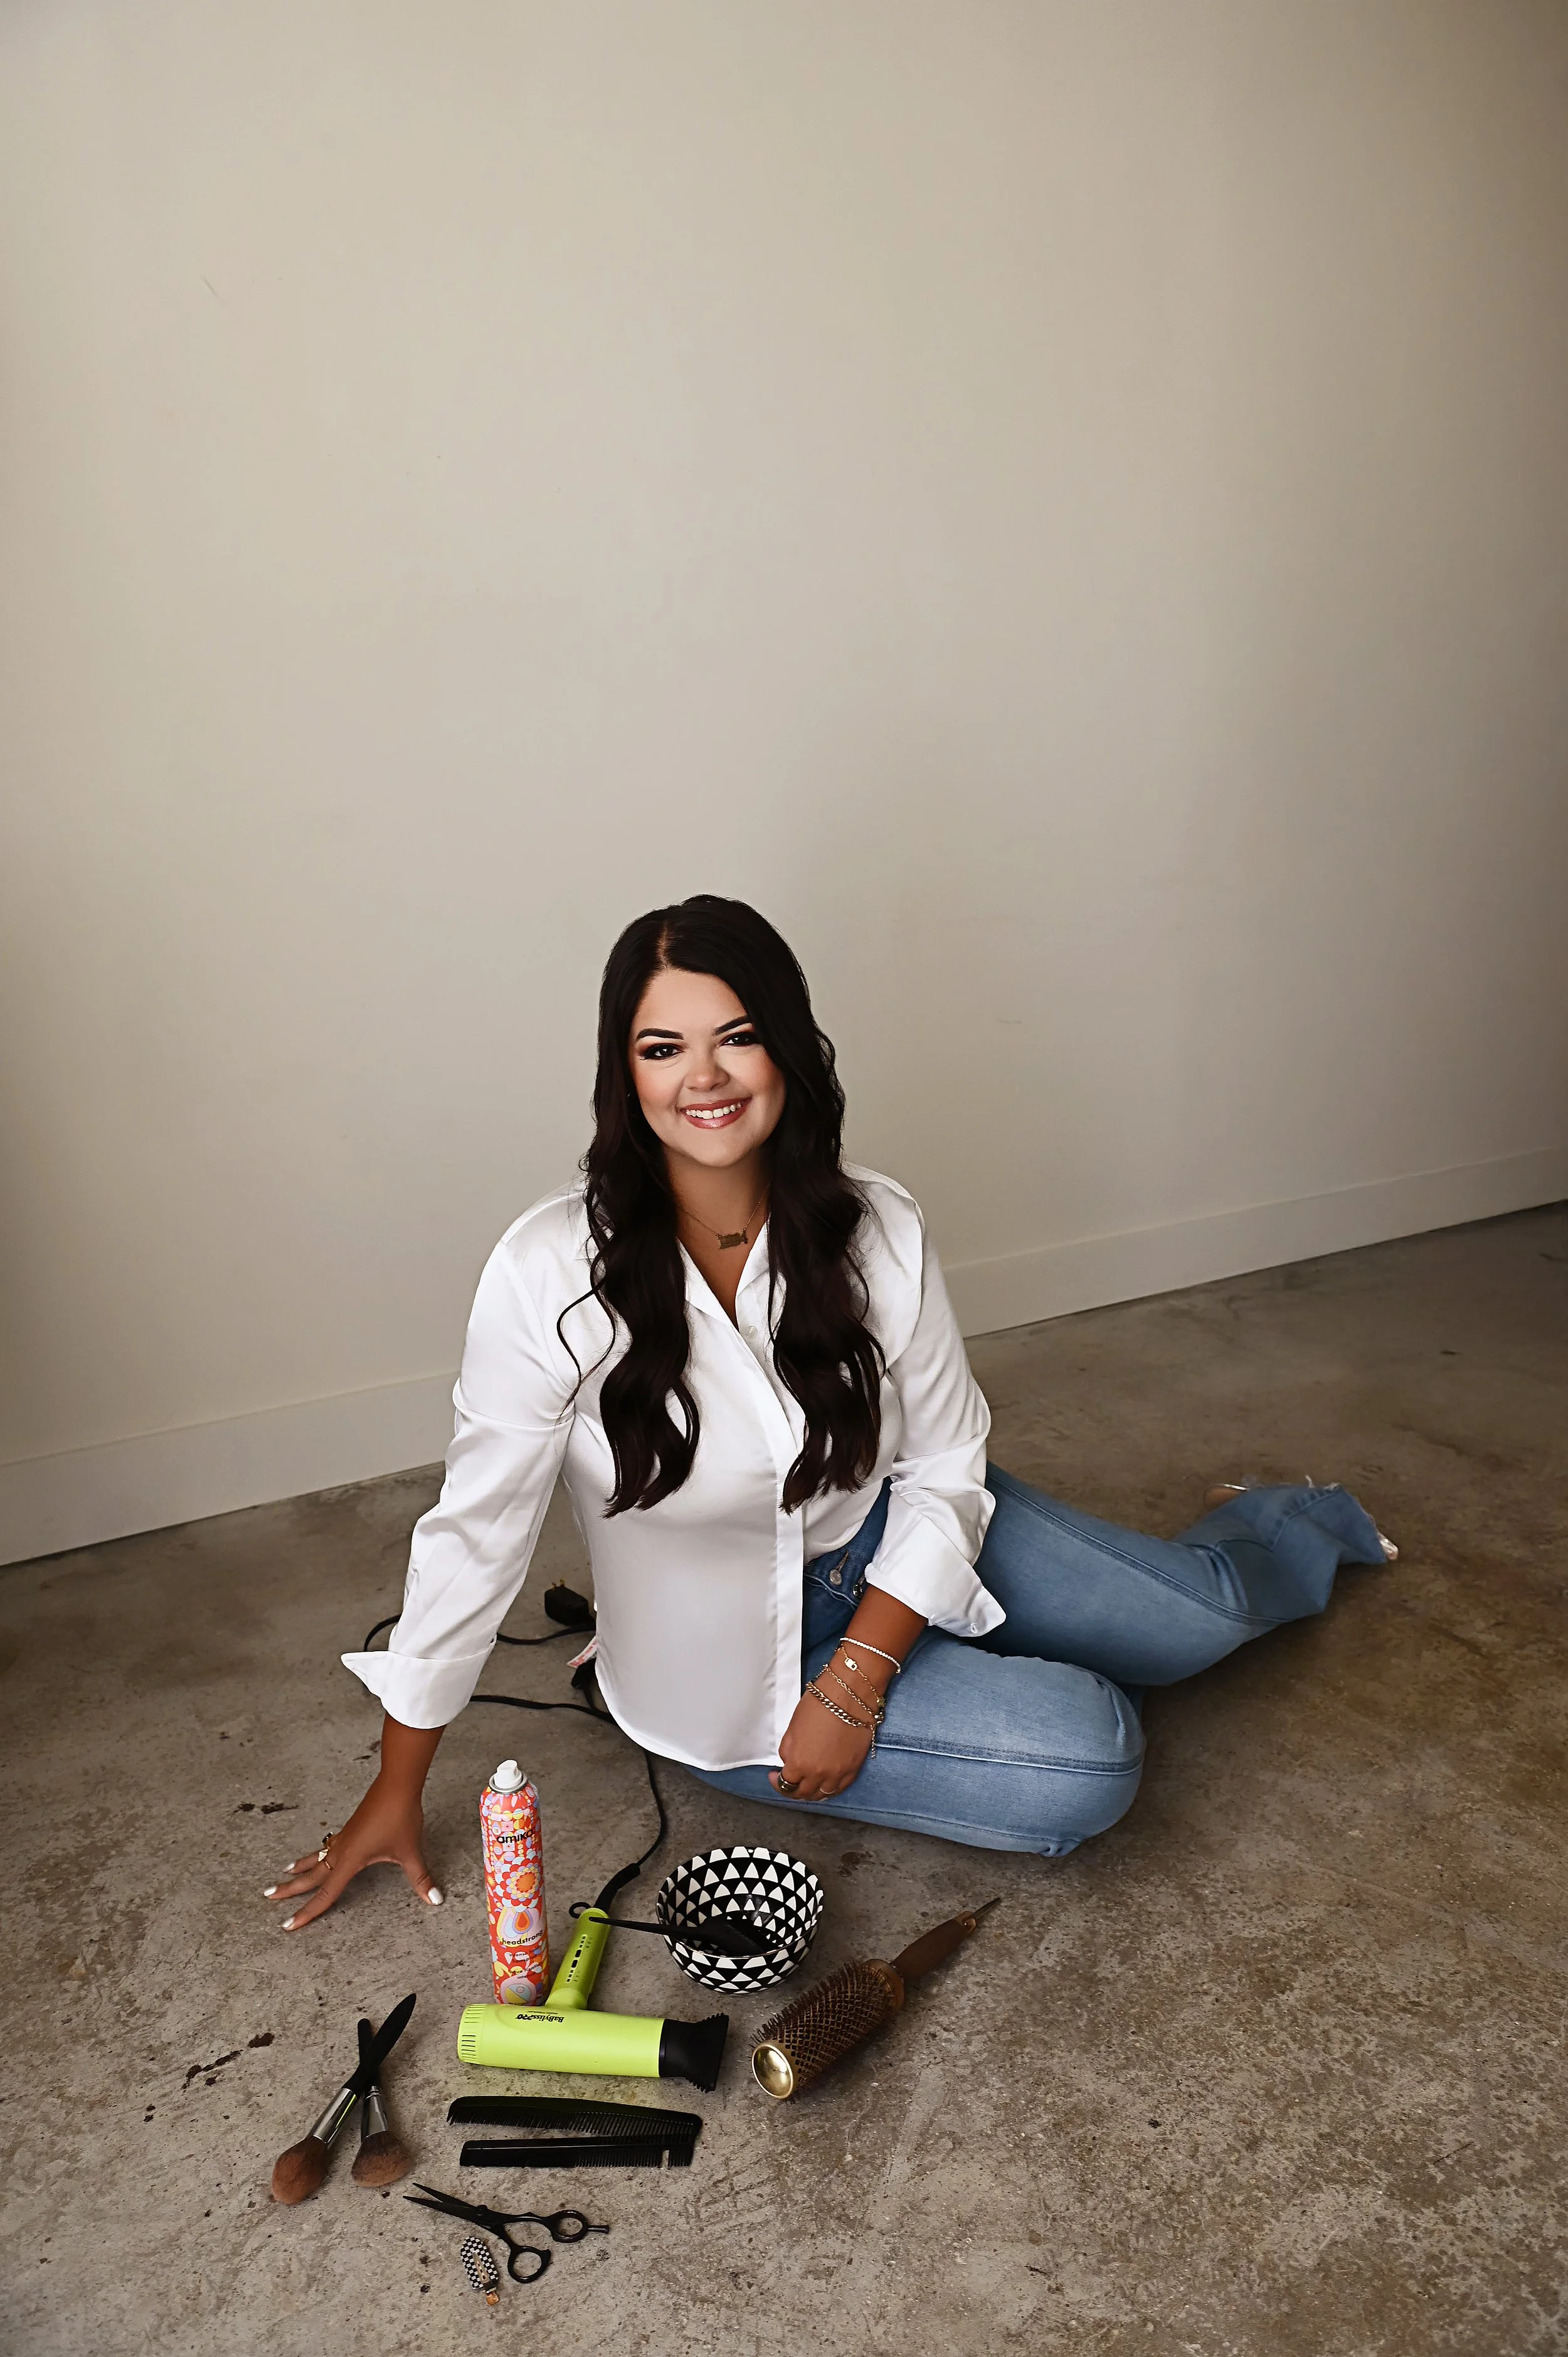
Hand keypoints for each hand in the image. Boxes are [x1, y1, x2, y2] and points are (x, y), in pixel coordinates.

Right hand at [263, 1715, 444, 1930]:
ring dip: (299, 1869)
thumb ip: (420, 1878)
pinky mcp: (350, 1828)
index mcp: (350, 1860)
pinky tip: (318, 1853)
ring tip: (282, 1875)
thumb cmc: (400, 1817)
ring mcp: (344, 1838)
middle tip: (268, 1897)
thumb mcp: (410, 1851)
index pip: (326, 1893)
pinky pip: (326, 1847)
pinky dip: (315, 1854)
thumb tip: (435, 1899)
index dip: (307, 1912)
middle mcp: (341, 1851)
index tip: (288, 1925)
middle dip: (290, 1889)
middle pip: (311, 1875)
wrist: (396, 1783)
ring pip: (316, 1858)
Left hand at [769, 1687, 874, 1801]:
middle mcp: (819, 1774)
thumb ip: (788, 1750)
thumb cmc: (818, 1704)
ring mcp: (838, 1774)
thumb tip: (789, 1763)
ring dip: (811, 1792)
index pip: (785, 1784)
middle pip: (803, 1793)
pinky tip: (825, 1785)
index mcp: (799, 1763)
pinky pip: (840, 1789)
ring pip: (822, 1795)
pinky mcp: (854, 1769)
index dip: (776, 1782)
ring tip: (806, 1785)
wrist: (849, 1695)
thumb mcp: (792, 1728)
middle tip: (789, 1782)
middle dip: (793, 1790)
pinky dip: (830, 1790)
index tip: (774, 1776)